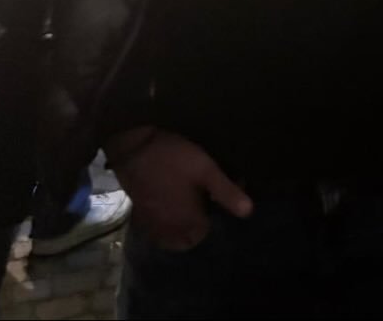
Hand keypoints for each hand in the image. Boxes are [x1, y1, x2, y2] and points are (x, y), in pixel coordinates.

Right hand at [105, 128, 252, 250]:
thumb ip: (227, 193)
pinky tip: (172, 197)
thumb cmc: (173, 159)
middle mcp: (169, 233)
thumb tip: (249, 212)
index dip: (216, 212)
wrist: (133, 149)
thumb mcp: (206, 171)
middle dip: (199, 218)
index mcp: (188, 225)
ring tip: (188, 195)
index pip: (210, 231)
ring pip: (175, 231)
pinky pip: (160, 225)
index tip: (216, 193)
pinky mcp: (141, 217)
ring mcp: (153, 227)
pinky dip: (167, 217)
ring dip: (183, 219)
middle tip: (204, 193)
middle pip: (192, 234)